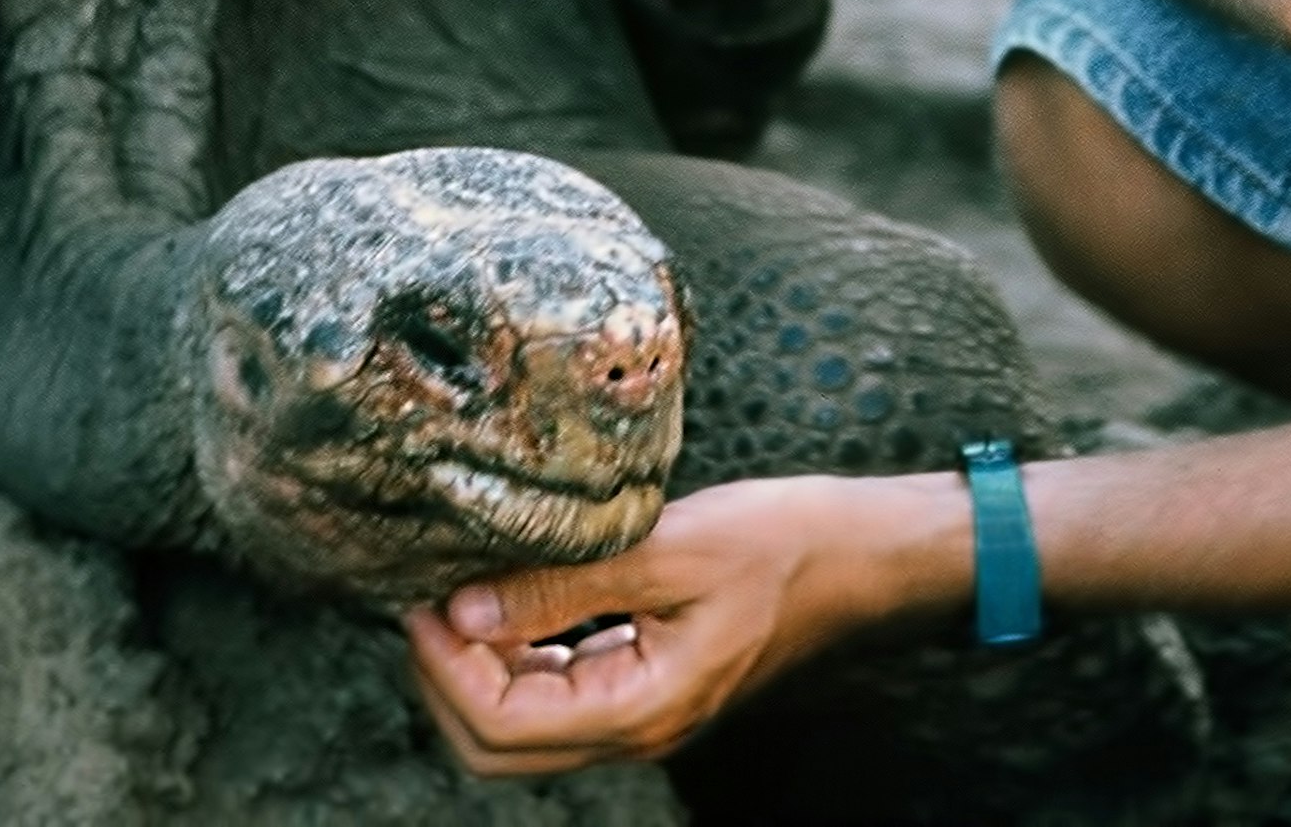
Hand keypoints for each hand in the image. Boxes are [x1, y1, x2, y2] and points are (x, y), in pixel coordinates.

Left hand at [406, 472, 957, 775]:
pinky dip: (520, 654)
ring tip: (463, 590)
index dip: (444, 665)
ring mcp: (644, 711)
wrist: (867, 555)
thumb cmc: (788, 545)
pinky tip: (516, 597)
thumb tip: (463, 610)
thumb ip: (564, 584)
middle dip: (445, 680)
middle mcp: (636, 728)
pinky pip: (561, 691)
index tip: (423, 596)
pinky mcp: (651, 681)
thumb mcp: (672, 548)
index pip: (501, 724)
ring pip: (524, 724)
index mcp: (641, 708)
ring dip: (478, 668)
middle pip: (498, 746)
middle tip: (429, 599)